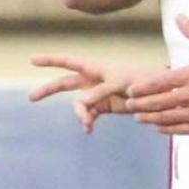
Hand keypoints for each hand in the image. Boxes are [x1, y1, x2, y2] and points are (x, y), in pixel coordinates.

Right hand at [29, 55, 161, 132]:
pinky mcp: (104, 107)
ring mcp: (97, 94)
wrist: (157, 94)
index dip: (50, 60)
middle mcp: (92, 80)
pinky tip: (89, 128)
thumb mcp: (120, 82)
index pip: (68, 61)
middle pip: (64, 83)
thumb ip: (100, 91)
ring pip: (78, 105)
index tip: (32, 60)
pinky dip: (87, 121)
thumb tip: (81, 102)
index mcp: (95, 67)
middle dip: (48, 89)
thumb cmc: (140, 79)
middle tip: (31, 97)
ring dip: (80, 114)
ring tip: (87, 123)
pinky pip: (89, 115)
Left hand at [126, 15, 188, 134]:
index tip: (131, 90)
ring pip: (167, 118)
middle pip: (159, 102)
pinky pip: (182, 130)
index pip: (159, 83)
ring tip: (139, 118)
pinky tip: (159, 127)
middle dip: (141, 104)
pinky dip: (168, 129)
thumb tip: (180, 17)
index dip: (143, 88)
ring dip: (150, 118)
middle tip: (128, 105)